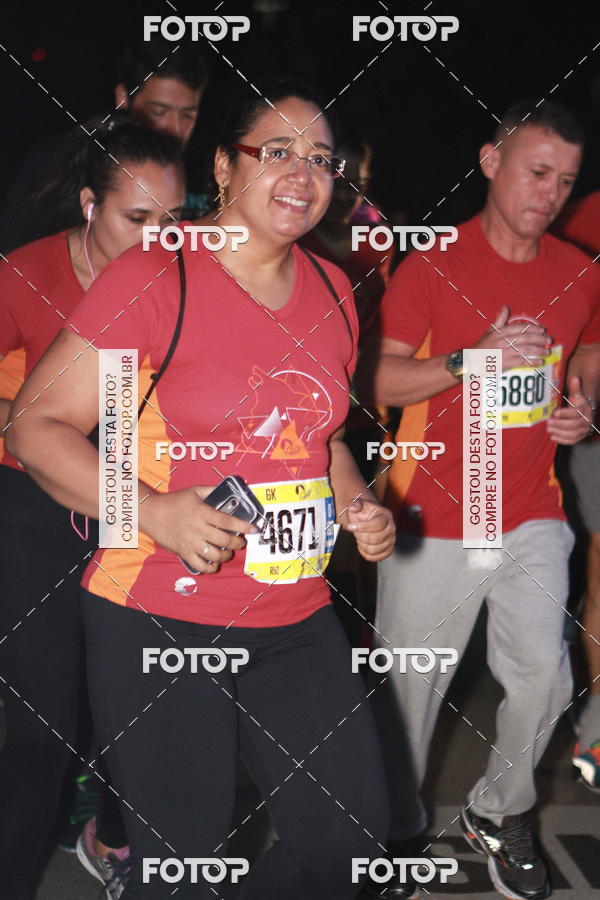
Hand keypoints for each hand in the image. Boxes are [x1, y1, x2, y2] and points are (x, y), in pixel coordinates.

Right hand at [140, 485, 257, 573]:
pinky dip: (210, 567)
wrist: (152, 513)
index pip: (229, 522)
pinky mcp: (184, 552)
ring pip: (215, 555)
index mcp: (203, 513)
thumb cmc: (173, 502)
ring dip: (226, 556)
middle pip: (225, 541)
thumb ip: (211, 491)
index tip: (253, 530)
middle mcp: (199, 529)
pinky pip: (200, 565)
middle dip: (237, 543)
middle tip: (240, 542)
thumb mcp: (194, 491)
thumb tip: (225, 490)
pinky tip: (214, 564)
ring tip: (228, 553)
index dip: (244, 527)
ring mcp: (191, 542)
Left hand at [343, 498, 395, 561]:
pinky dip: (365, 553)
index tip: (351, 526)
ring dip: (362, 545)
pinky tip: (362, 545)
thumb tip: (354, 507)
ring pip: (374, 550)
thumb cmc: (363, 512)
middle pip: (375, 539)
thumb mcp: (358, 504)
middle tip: (355, 531)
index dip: (363, 527)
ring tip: (359, 537)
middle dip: (360, 536)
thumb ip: (355, 504)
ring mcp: (391, 541)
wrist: (367, 518)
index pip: (378, 524)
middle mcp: (391, 529)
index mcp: (386, 515)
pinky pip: (375, 557)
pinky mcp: (388, 550)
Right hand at [474, 306, 550, 369]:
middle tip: (549, 340)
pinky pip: (522, 361)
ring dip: (539, 350)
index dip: (533, 328)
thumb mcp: (490, 331)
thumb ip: (500, 320)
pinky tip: (540, 362)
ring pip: (526, 349)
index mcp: (501, 332)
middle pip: (526, 338)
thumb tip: (506, 307)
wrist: (471, 361)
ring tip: (547, 351)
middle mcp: (504, 341)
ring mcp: (505, 352)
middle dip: (540, 339)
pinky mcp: (505, 363)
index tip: (542, 330)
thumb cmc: (482, 346)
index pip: (521, 328)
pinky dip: (532, 361)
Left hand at [547, 376, 593, 444]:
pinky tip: (553, 437)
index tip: (555, 413)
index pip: (576, 413)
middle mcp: (586, 421)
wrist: (584, 414)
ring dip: (560, 433)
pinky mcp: (580, 437)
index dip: (565, 413)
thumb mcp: (576, 396)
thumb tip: (575, 379)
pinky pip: (572, 441)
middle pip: (574, 425)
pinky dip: (562, 440)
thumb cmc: (578, 404)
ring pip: (573, 434)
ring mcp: (584, 430)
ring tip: (548, 430)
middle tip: (548, 422)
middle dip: (560, 424)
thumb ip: (575, 389)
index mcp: (585, 410)